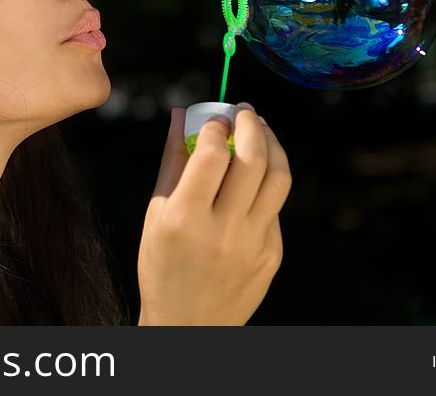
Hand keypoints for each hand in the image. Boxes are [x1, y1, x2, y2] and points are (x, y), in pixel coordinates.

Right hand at [137, 103, 291, 324]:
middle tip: (244, 111)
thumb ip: (172, 161)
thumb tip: (181, 115)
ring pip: (278, 178)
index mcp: (185, 219)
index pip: (212, 156)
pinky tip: (253, 177)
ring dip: (272, 144)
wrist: (189, 324)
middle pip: (253, 159)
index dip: (216, 126)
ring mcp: (253, 244)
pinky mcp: (273, 253)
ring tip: (259, 131)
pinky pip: (275, 206)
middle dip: (251, 124)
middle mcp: (223, 231)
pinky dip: (266, 181)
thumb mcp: (156, 214)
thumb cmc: (163, 265)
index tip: (215, 117)